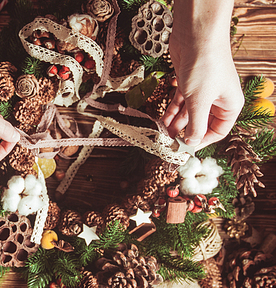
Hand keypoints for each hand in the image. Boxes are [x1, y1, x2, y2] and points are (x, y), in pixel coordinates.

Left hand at [162, 0, 243, 148]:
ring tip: (162, 132)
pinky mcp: (188, 83)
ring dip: (175, 123)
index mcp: (229, 105)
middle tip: (169, 142)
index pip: (218, 131)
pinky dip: (171, 110)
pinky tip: (161, 119)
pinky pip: (180, 102)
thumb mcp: (200, 102)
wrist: (196, 35)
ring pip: (188, 113)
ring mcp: (202, 90)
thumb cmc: (205, 66)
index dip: (202, 141)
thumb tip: (192, 142)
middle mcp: (217, 99)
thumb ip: (196, 125)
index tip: (185, 148)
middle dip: (185, 132)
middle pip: (201, 123)